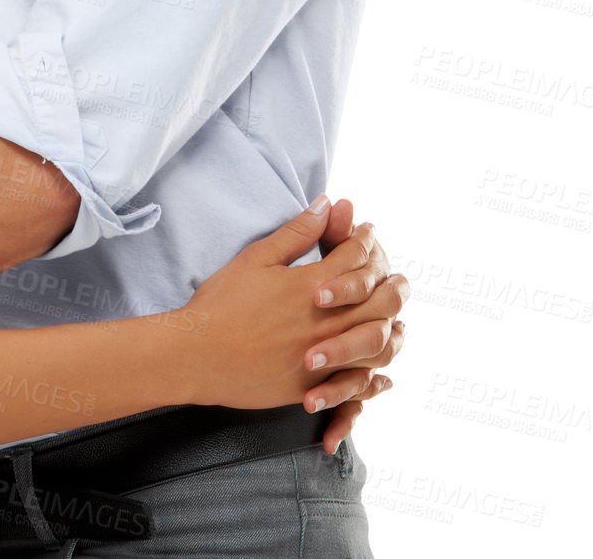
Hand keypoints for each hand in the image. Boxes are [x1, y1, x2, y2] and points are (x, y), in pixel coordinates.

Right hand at [177, 197, 407, 423]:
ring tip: (395, 319)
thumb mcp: (256, 258)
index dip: (364, 240)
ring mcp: (323, 358)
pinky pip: (359, 385)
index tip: (367, 232)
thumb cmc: (222, 303)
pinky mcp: (314, 388)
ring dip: (391, 327)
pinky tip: (380, 373)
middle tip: (395, 275)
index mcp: (311, 286)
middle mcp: (325, 322)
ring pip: (377, 343)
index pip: (355, 257)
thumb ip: (296, 232)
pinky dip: (375, 377)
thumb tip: (326, 205)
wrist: (198, 355)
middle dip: (391, 282)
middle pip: (378, 300)